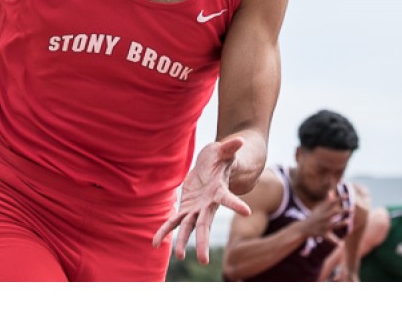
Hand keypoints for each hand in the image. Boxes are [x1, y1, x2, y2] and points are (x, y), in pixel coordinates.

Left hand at [152, 137, 250, 264]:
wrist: (212, 167)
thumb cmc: (220, 158)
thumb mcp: (223, 151)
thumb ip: (230, 147)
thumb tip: (239, 140)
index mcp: (219, 191)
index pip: (228, 199)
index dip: (235, 205)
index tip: (247, 212)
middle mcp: (209, 205)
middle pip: (205, 225)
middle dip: (203, 242)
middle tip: (204, 261)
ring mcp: (197, 209)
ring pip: (188, 227)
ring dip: (182, 241)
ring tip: (179, 256)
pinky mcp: (186, 208)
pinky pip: (173, 222)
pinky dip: (164, 231)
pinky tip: (154, 243)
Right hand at [300, 191, 348, 243]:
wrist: (303, 228)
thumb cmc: (313, 217)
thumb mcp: (319, 208)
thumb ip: (327, 201)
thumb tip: (332, 192)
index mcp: (323, 211)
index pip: (332, 202)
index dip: (339, 198)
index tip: (347, 195)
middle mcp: (324, 217)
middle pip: (334, 213)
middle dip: (343, 211)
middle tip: (352, 209)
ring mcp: (324, 226)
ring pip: (334, 225)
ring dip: (341, 223)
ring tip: (348, 221)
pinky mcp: (323, 234)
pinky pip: (330, 238)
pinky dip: (335, 242)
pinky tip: (341, 244)